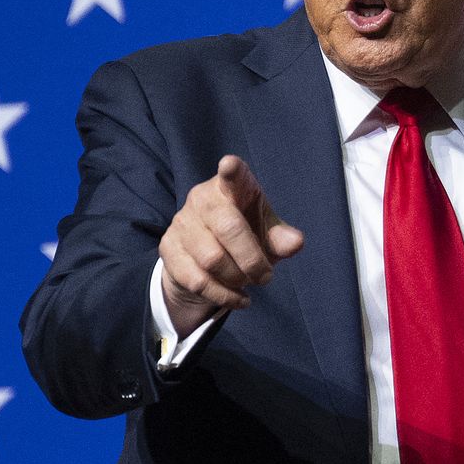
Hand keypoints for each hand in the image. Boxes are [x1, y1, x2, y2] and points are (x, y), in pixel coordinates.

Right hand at [159, 155, 304, 336]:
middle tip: (266, 276)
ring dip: (237, 279)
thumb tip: (295, 243)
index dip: (232, 171)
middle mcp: (202, 198)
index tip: (230, 164)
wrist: (206, 260)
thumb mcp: (268, 235)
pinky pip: (197, 279)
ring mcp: (182, 222)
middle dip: (252, 259)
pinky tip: (238, 298)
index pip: (233, 175)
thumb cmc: (246, 236)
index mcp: (232, 187)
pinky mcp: (168, 248)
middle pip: (229, 228)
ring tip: (248, 283)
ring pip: (212, 259)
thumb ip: (281, 237)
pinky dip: (223, 295)